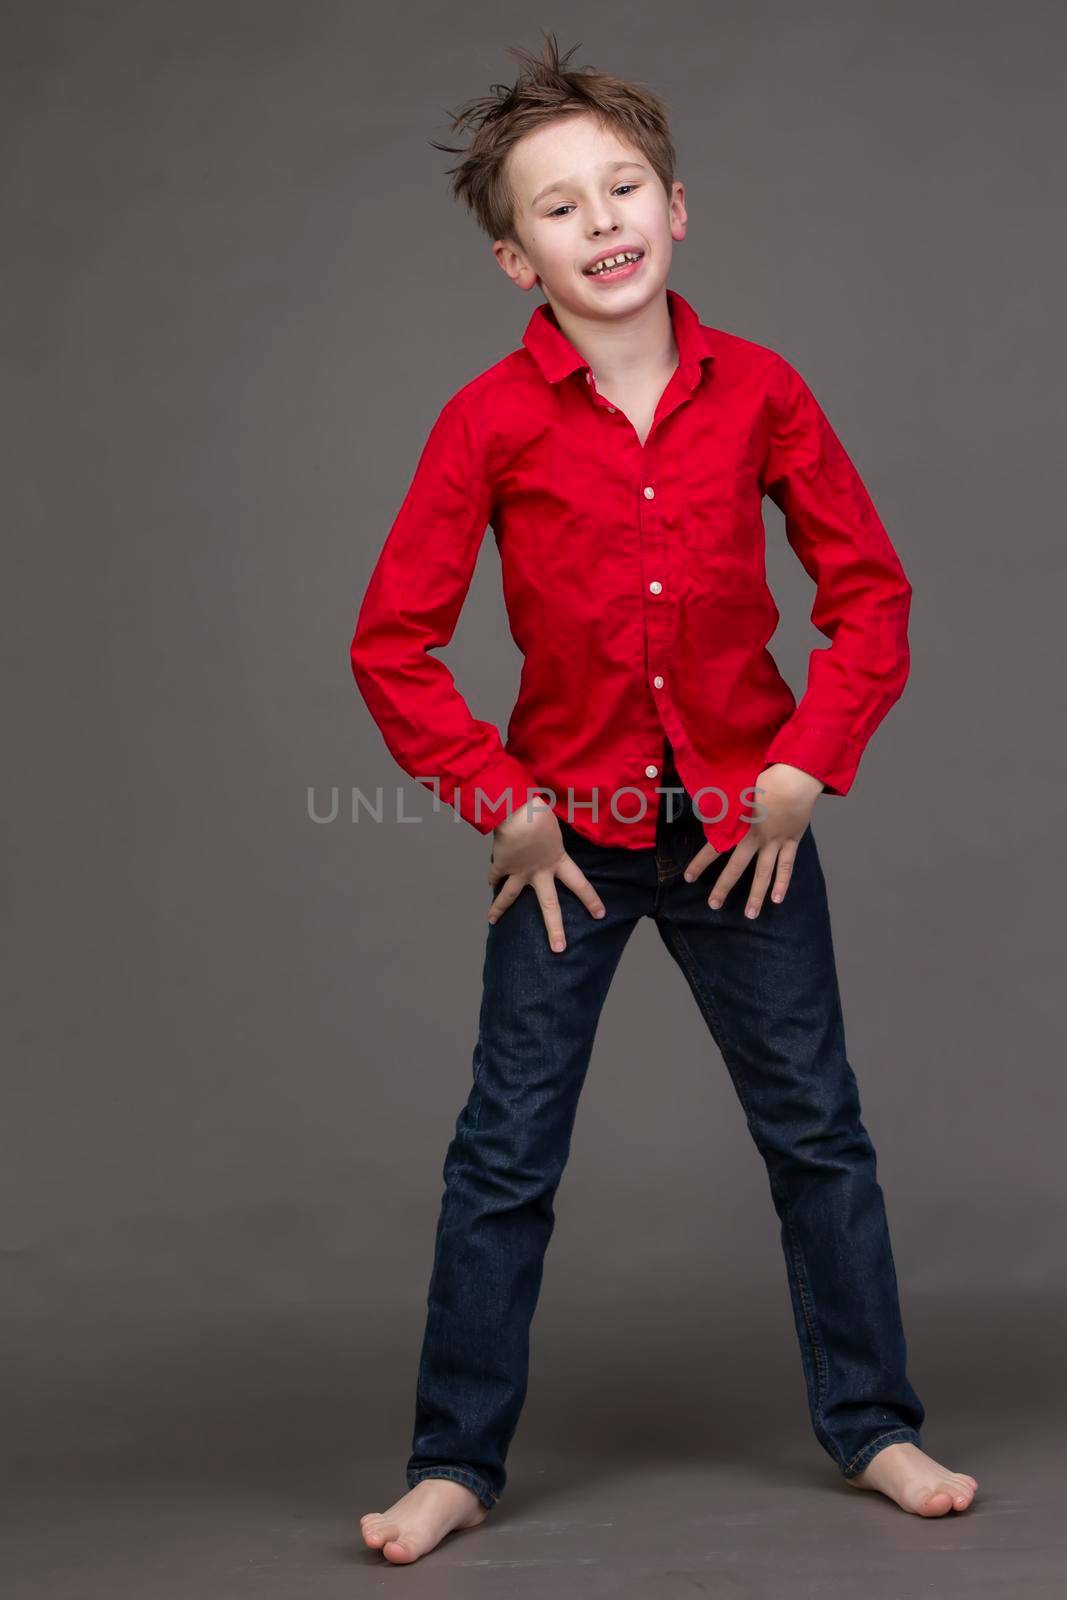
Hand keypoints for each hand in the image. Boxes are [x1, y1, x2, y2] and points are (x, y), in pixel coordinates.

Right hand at [486, 802, 605, 952]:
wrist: (518, 813)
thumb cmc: (540, 811)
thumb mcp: (555, 824)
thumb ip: (554, 835)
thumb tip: (552, 827)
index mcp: (558, 860)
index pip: (580, 884)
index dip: (590, 899)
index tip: (600, 915)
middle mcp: (539, 872)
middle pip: (549, 905)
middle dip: (554, 929)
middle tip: (559, 949)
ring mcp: (519, 871)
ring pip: (510, 896)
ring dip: (499, 909)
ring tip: (492, 921)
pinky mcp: (502, 865)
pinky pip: (495, 874)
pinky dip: (491, 878)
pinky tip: (489, 884)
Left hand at [682, 764, 824, 917]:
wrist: (795, 778)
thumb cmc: (765, 778)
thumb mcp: (738, 789)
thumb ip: (724, 803)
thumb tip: (706, 807)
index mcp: (740, 826)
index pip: (714, 847)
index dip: (700, 863)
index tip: (688, 877)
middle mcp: (755, 838)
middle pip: (737, 867)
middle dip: (723, 886)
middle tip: (713, 905)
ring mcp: (775, 842)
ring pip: (763, 873)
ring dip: (756, 895)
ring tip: (750, 915)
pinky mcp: (791, 841)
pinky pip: (787, 865)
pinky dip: (782, 882)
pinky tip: (777, 899)